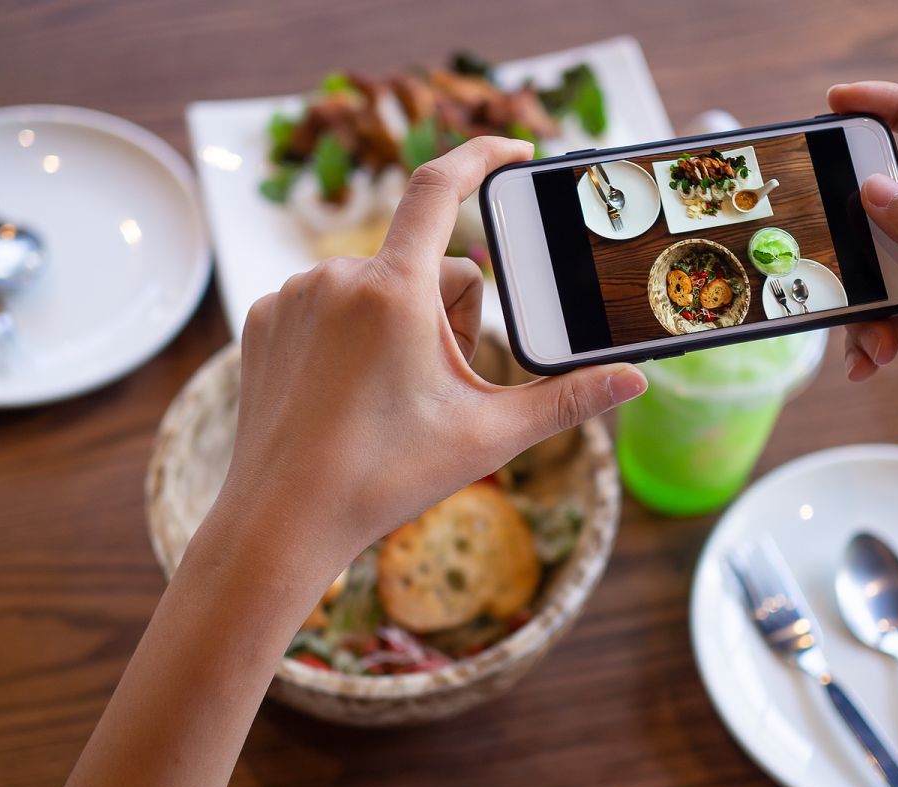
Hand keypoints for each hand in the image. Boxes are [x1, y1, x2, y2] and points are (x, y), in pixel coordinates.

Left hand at [221, 135, 646, 573]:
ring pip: (375, 284)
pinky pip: (327, 302)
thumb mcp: (488, 435)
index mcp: (395, 292)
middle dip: (449, 311)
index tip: (514, 153)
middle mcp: (337, 278)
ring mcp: (293, 296)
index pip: (441, 187)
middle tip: (440, 381)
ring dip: (398, 321)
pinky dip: (348, 332)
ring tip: (386, 394)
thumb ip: (567, 400)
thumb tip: (634, 380)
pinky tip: (344, 389)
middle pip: (424, 265)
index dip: (482, 156)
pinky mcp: (263, 319)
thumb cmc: (385, 478)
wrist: (282, 522)